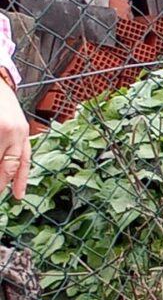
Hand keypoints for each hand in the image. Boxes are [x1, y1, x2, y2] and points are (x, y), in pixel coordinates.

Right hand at [0, 82, 29, 199]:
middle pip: (5, 165)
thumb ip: (15, 143)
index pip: (22, 162)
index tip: (18, 197)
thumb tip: (10, 170)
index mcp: (22, 132)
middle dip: (0, 182)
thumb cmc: (1, 102)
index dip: (20, 181)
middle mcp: (12, 131)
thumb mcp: (16, 122)